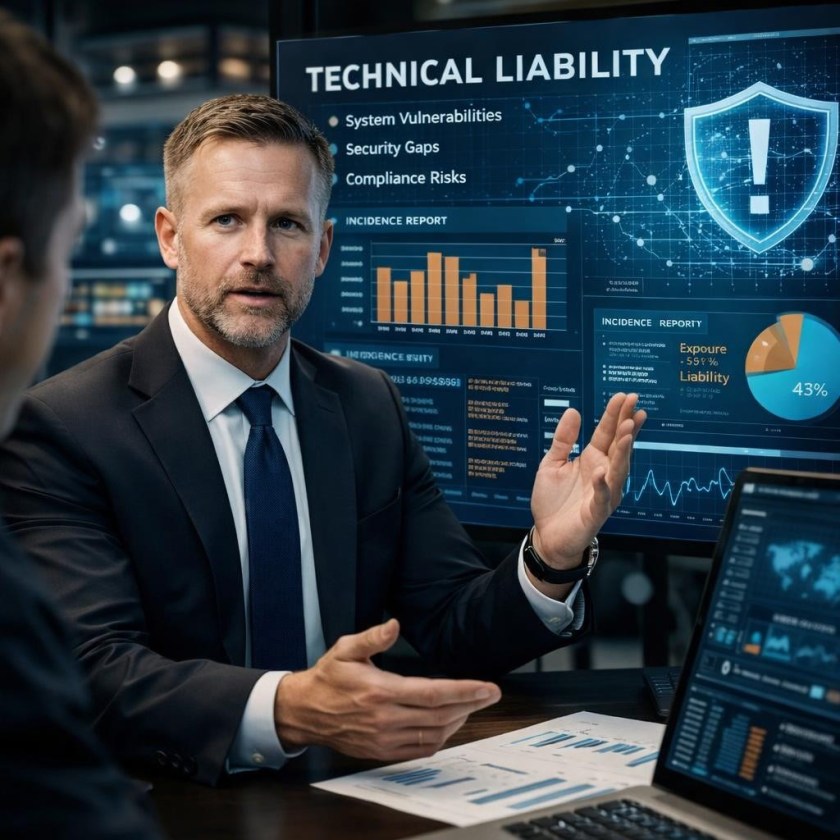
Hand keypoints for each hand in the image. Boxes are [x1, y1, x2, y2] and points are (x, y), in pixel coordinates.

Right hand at [274, 618, 500, 760]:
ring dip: (458, 721)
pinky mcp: (381, 752)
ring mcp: (384, 739)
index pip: (433, 693)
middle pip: (441, 715)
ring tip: (471, 705)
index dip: (465, 691)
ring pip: (434, 734)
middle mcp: (385, 718)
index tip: (488, 687)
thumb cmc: (327, 677)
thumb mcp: (345, 648)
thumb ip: (373, 637)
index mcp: (380, 691)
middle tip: (491, 694)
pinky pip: (420, 749)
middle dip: (471, 704)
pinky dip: (440, 738)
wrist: (305, 711)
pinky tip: (448, 724)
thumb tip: (395, 625)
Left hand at [530, 392, 645, 568]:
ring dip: (623, 451)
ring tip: (626, 430)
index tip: (624, 396)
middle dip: (626, 425)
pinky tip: (600, 472)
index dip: (615, 415)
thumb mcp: (552, 463)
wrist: (547, 535)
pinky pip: (602, 497)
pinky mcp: (596, 512)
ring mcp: (603, 493)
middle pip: (618, 446)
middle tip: (634, 404)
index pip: (607, 433)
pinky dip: (602, 485)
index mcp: (593, 459)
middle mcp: (603, 473)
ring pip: (618, 469)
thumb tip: (573, 410)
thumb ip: (563, 439)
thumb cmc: (553, 500)